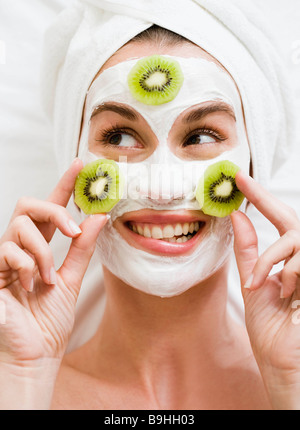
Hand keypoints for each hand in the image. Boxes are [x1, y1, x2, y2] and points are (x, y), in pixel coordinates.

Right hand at [0, 158, 107, 365]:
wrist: (34, 352)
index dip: (64, 185)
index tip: (79, 164)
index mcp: (41, 246)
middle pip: (29, 204)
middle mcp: (20, 246)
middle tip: (73, 229)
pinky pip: (8, 249)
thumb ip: (83, 248)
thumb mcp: (71, 279)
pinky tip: (28, 285)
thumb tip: (99, 217)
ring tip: (47, 279)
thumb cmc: (49, 320)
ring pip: (21, 226)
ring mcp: (3, 256)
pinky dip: (26, 265)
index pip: (51, 208)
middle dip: (54, 210)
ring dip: (42, 252)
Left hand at [231, 171, 299, 408]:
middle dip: (265, 199)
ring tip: (264, 283)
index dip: (261, 197)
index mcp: (288, 260)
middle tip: (242, 182)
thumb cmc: (269, 326)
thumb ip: (248, 250)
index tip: (240, 176)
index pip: (280, 220)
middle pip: (292, 221)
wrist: (281, 361)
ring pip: (296, 240)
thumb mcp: (253, 283)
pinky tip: (287, 293)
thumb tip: (237, 216)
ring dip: (273, 259)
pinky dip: (289, 273)